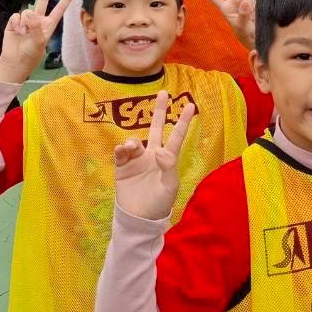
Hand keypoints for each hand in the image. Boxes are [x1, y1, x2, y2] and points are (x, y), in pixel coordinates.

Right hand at [0, 0, 75, 83]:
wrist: (15, 61)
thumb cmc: (31, 54)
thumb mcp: (38, 42)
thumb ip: (36, 26)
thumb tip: (29, 13)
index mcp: (48, 25)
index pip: (59, 10)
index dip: (66, 0)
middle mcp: (38, 20)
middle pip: (43, 0)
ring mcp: (26, 20)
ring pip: (27, 11)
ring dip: (24, 23)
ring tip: (24, 34)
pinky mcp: (15, 22)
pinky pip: (16, 16)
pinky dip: (16, 24)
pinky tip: (16, 31)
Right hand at [112, 90, 196, 219]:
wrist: (140, 218)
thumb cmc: (159, 202)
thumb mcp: (170, 185)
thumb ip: (168, 166)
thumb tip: (158, 150)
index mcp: (167, 158)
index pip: (176, 136)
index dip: (183, 121)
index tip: (191, 105)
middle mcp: (152, 154)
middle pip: (156, 128)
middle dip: (159, 111)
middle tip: (163, 92)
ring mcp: (137, 160)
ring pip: (134, 141)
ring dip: (132, 141)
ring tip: (131, 147)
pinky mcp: (122, 168)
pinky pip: (120, 154)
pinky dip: (120, 150)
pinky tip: (122, 151)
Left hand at [197, 0, 255, 51]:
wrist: (259, 38)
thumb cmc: (246, 36)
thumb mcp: (241, 27)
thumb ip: (242, 14)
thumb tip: (245, 0)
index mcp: (226, 9)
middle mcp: (234, 2)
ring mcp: (245, 1)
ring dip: (250, 4)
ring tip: (252, 18)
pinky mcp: (255, 1)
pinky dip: (257, 5)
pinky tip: (258, 13)